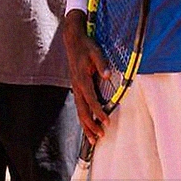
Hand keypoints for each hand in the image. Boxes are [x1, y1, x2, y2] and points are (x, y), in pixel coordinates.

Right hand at [63, 10, 109, 144]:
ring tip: (93, 140)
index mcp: (82, 79)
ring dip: (86, 126)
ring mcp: (75, 88)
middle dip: (91, 125)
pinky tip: (88, 126)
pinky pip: (79, 107)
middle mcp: (77, 86)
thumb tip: (107, 75)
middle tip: (100, 137)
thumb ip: (102, 64)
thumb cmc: (86, 46)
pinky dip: (83, 118)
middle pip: (82, 111)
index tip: (106, 122)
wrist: (73, 41)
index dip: (99, 112)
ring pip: (79, 111)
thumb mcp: (96, 52)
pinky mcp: (76, 88)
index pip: (91, 100)